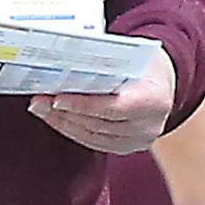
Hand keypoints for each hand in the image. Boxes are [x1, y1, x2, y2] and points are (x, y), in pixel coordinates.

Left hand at [28, 47, 174, 153]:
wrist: (165, 83)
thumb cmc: (145, 64)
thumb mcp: (134, 56)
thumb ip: (108, 63)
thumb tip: (68, 62)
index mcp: (154, 99)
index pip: (114, 108)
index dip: (83, 105)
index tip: (57, 98)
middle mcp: (149, 126)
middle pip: (99, 123)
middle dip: (65, 112)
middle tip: (39, 100)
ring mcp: (139, 141)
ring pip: (92, 136)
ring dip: (63, 122)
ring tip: (41, 108)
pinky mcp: (126, 148)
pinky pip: (94, 142)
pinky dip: (72, 130)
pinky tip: (56, 118)